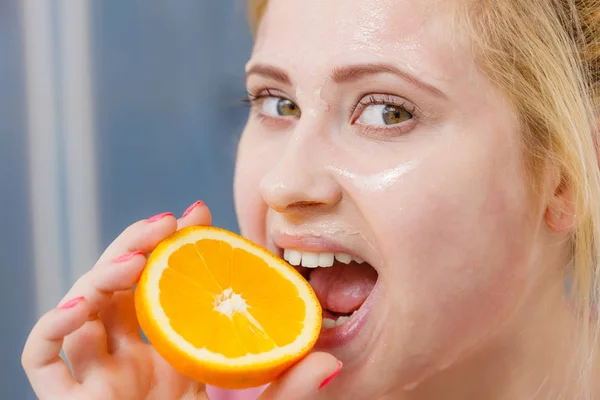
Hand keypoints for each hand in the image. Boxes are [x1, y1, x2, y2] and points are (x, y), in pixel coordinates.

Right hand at [22, 201, 340, 399]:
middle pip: (120, 283)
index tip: (196, 213)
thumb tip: (332, 362)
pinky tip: (82, 304)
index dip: (175, 243)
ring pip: (82, 306)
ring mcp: (99, 375)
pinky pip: (42, 356)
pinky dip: (53, 325)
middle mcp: (132, 357)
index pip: (167, 283)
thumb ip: (289, 390)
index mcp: (175, 351)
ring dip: (101, 272)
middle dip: (137, 244)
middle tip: (167, 224)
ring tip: (137, 260)